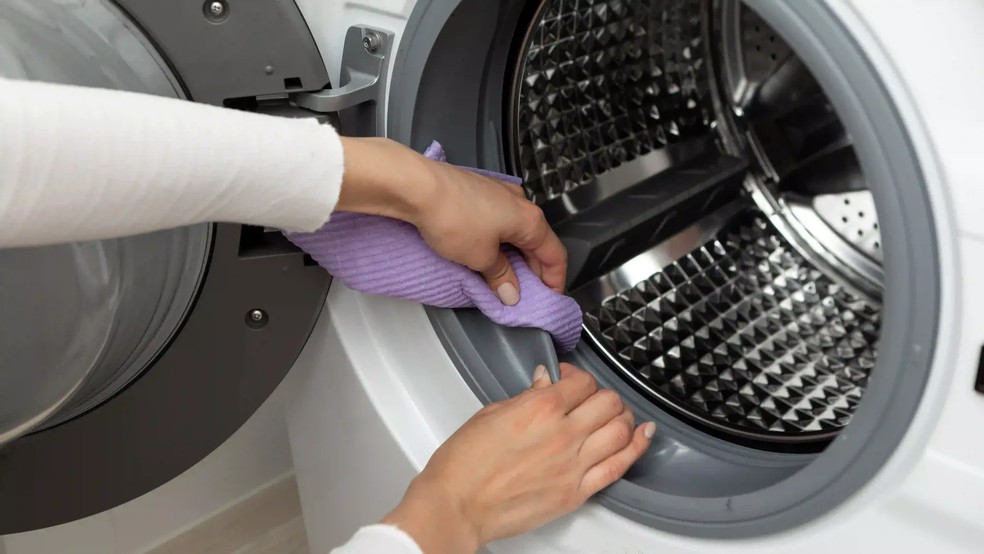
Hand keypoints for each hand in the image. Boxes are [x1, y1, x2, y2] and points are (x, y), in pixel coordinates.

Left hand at [335, 137, 567, 303]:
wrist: (417, 186)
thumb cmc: (453, 217)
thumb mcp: (480, 258)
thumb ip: (499, 276)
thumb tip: (510, 292)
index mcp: (530, 220)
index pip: (555, 254)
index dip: (555, 280)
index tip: (550, 298)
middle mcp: (519, 202)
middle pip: (537, 242)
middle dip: (534, 270)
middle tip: (525, 293)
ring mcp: (499, 193)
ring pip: (516, 231)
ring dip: (513, 255)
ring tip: (502, 278)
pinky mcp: (478, 191)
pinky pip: (498, 221)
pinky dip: (498, 241)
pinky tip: (485, 253)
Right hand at [381, 364, 655, 552]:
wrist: (457, 506)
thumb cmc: (463, 464)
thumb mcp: (490, 414)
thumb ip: (526, 397)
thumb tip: (545, 382)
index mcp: (539, 408)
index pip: (581, 381)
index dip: (577, 377)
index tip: (569, 380)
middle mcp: (562, 433)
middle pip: (607, 402)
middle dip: (601, 395)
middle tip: (591, 399)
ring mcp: (573, 464)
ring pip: (621, 429)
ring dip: (623, 417)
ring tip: (616, 415)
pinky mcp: (577, 492)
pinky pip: (619, 465)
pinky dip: (637, 446)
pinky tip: (643, 434)